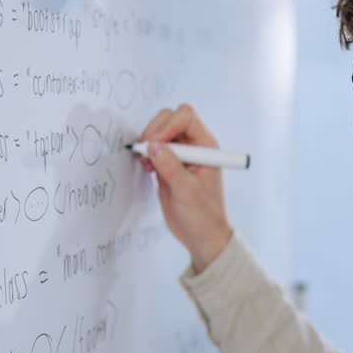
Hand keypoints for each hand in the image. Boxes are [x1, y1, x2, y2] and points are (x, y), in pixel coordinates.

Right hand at [137, 104, 232, 272]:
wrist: (201, 235)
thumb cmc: (204, 215)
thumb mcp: (188, 191)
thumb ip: (171, 166)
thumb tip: (153, 145)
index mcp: (206, 146)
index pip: (186, 117)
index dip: (168, 125)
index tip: (156, 144)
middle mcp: (194, 146)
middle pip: (170, 118)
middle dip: (155, 130)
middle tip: (146, 151)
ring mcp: (179, 154)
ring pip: (159, 131)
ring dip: (148, 142)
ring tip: (146, 162)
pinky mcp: (167, 165)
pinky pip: (153, 148)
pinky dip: (145, 153)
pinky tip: (147, 167)